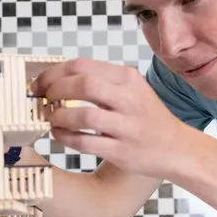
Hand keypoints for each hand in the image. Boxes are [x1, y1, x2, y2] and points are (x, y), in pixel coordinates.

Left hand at [30, 58, 192, 179]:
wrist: (176, 148)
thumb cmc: (146, 118)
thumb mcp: (130, 89)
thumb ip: (100, 81)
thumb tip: (57, 79)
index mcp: (127, 78)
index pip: (82, 65)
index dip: (53, 73)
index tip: (39, 84)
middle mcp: (129, 99)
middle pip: (83, 84)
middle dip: (55, 91)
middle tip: (44, 101)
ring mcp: (127, 126)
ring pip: (83, 115)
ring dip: (59, 117)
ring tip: (52, 119)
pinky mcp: (122, 151)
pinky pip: (85, 142)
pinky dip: (66, 138)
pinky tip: (60, 135)